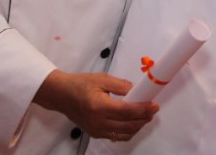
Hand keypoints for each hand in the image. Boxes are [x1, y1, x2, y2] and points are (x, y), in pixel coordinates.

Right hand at [34, 70, 158, 140]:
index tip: (154, 105)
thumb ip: (121, 85)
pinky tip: (133, 123)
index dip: (143, 110)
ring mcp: (96, 130)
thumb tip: (137, 91)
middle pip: (128, 125)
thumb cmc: (80, 84)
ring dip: (138, 126)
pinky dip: (128, 131)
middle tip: (153, 110)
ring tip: (145, 116)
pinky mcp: (95, 134)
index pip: (127, 112)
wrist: (61, 95)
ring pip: (124, 134)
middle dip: (143, 118)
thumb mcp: (102, 79)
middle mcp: (98, 122)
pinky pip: (116, 136)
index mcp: (99, 106)